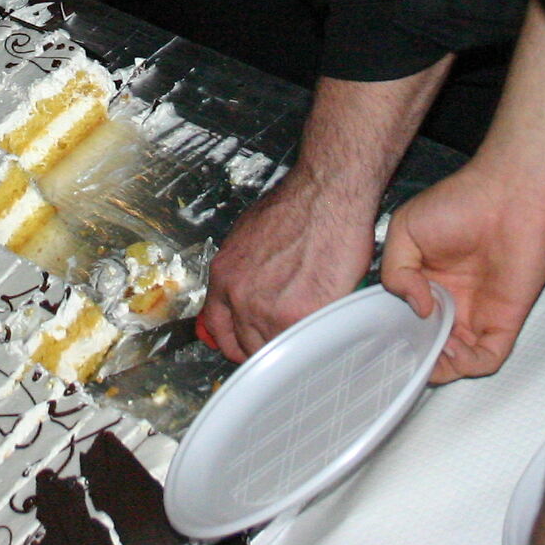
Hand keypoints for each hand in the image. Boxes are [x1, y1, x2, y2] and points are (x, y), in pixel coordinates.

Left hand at [198, 167, 377, 359]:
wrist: (326, 194)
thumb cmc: (297, 207)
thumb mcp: (249, 237)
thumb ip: (242, 273)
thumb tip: (243, 295)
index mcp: (224, 276)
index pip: (218, 329)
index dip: (235, 342)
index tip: (247, 345)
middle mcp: (240, 296)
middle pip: (246, 346)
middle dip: (266, 344)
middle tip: (285, 338)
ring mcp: (268, 309)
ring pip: (276, 350)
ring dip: (292, 345)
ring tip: (307, 331)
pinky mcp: (301, 315)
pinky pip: (304, 345)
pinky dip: (315, 342)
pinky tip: (323, 329)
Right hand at [380, 161, 544, 381]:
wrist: (509, 195)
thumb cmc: (461, 202)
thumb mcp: (406, 228)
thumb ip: (395, 270)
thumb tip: (416, 307)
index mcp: (426, 282)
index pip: (407, 321)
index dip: (396, 334)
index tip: (386, 339)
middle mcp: (451, 302)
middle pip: (430, 347)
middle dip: (417, 357)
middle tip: (409, 353)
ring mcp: (477, 314)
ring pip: (456, 362)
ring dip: (441, 366)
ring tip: (433, 350)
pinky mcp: (504, 321)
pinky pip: (487, 359)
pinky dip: (468, 365)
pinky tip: (453, 350)